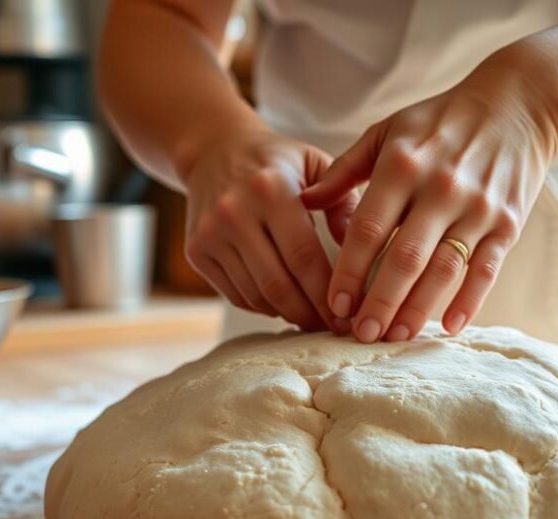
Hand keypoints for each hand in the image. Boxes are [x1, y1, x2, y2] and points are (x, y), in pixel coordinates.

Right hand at [183, 130, 358, 331]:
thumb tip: (360, 255)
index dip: (327, 293)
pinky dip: (264, 307)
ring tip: (313, 319)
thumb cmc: (277, 162)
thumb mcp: (316, 164)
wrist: (213, 151)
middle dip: (310, 314)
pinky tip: (284, 305)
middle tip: (334, 328)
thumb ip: (344, 203)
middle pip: (278, 284)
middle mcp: (234, 212)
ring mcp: (210, 234)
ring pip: (256, 295)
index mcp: (270, 189)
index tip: (349, 315)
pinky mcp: (196, 251)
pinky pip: (236, 295)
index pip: (304, 257)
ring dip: (288, 314)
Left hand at [301, 55, 557, 341]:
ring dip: (417, 309)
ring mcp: (477, 208)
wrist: (517, 105)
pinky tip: (449, 327)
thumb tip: (304, 202)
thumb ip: (346, 169)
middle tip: (359, 334)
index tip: (335, 304)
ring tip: (394, 336)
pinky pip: (486, 270)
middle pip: (404, 258)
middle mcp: (440, 188)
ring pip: (443, 270)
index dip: (349, 271)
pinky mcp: (508, 224)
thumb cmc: (440, 121)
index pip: (367, 229)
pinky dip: (469, 301)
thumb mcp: (388, 131)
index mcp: (402, 165)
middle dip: (379, 301)